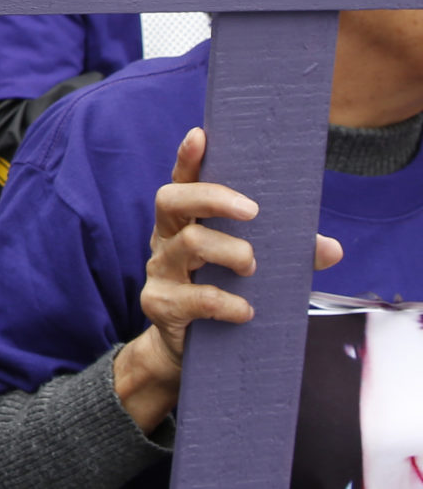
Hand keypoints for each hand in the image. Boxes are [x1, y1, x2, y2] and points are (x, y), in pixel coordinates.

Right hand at [115, 128, 342, 429]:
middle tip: (252, 211)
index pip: (182, 181)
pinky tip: (247, 311)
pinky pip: (194, 298)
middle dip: (212, 197)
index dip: (187, 158)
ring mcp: (159, 271)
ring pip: (186, 245)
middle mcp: (165, 240)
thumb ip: (290, 254)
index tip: (201, 135)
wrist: (188, 353)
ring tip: (252, 265)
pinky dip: (227, 303)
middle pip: (170, 200)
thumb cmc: (225, 296)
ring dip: (227, 251)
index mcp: (185, 223)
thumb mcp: (257, 271)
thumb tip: (330, 247)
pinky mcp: (160, 305)